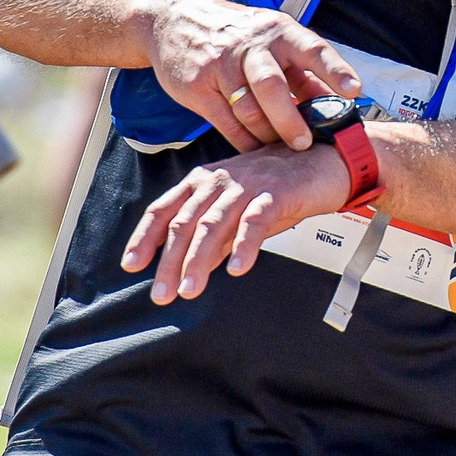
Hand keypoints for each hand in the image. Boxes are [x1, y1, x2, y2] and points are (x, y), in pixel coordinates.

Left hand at [124, 143, 348, 300]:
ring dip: (198, 260)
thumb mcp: (237, 209)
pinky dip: (244, 245)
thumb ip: (214, 235)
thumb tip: (190, 266)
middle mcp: (219, 181)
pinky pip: (254, 222)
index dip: (145, 238)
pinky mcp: (275, 193)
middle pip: (184, 224)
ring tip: (190, 289)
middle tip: (162, 294)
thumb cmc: (279, 186)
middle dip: (169, 262)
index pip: (164, 210)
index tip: (131, 265)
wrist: (324, 161)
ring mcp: (246, 185)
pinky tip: (237, 268)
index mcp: (203, 182)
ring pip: (213, 225)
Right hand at [145, 0, 361, 151]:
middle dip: (290, 120)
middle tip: (304, 144)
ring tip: (280, 150)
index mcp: (279, 31)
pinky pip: (226, 122)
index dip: (335, 70)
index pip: (312, 48)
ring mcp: (220, 66)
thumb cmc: (238, 35)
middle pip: (272, 86)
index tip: (355, 90)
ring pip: (248, 110)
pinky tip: (255, 150)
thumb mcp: (274, 40)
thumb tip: (336, 103)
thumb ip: (303, 72)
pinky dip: (244, 141)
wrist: (174, 18)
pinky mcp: (197, 87)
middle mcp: (251, 46)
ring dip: (267, 135)